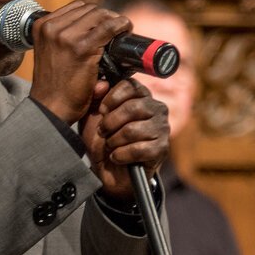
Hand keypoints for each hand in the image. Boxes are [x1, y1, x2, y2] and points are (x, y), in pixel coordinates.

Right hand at [27, 0, 135, 124]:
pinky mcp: (82, 48)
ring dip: (114, 20)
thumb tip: (92, 25)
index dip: (94, 14)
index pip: (75, 7)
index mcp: (41, 26)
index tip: (104, 23)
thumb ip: (63, 37)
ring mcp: (66, 37)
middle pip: (89, 9)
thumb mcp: (50, 52)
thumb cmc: (54, 85)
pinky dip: (121, 25)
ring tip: (122, 30)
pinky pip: (109, 27)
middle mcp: (51, 28)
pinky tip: (126, 29)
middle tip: (116, 28)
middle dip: (105, 16)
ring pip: (100, 15)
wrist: (51, 108)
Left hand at [81, 77, 168, 202]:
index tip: (101, 111)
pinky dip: (121, 155)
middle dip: (110, 123)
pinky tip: (117, 157)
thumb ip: (94, 97)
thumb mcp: (92, 116)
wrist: (108, 170)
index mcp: (141, 96)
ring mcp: (162, 128)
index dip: (112, 98)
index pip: (130, 86)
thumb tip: (101, 84)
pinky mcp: (162, 149)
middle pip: (132, 108)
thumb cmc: (102, 140)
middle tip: (103, 132)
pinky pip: (139, 149)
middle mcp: (156, 108)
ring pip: (133, 130)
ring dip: (114, 141)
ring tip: (111, 146)